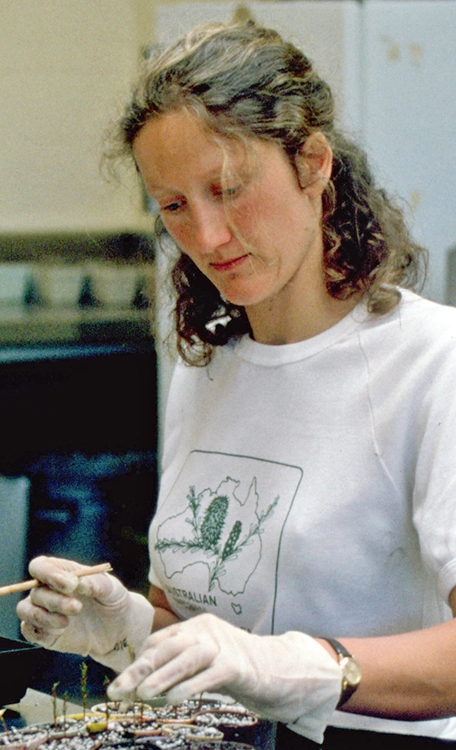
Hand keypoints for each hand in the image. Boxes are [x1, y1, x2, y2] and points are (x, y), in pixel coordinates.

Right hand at [17, 556, 153, 671]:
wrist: (118, 627)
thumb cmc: (112, 599)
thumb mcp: (111, 588)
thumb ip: (97, 583)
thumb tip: (80, 584)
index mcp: (60, 572)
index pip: (40, 567)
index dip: (49, 574)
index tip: (70, 584)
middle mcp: (46, 590)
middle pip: (35, 591)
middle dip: (55, 600)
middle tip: (77, 607)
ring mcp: (43, 612)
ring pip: (26, 610)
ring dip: (43, 616)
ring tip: (67, 622)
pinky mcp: (44, 633)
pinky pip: (29, 630)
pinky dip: (39, 630)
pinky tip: (60, 630)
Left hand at [108, 613, 341, 742]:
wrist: (279, 669)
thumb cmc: (234, 668)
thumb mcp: (202, 664)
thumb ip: (177, 668)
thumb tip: (140, 685)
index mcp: (196, 625)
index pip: (159, 641)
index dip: (138, 662)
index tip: (120, 684)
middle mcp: (207, 630)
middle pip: (167, 647)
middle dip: (140, 669)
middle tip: (118, 690)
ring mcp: (224, 645)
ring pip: (187, 657)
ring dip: (162, 676)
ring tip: (142, 695)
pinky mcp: (238, 665)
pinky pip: (209, 674)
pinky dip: (189, 686)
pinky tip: (173, 699)